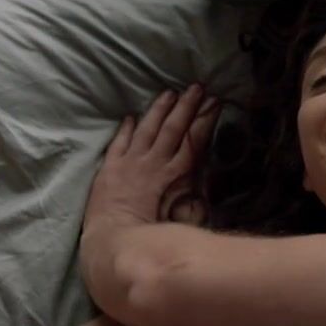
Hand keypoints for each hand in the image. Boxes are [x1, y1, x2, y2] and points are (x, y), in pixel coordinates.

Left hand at [83, 85, 219, 233]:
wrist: (114, 237)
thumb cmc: (153, 232)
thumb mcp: (186, 217)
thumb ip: (199, 199)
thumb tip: (209, 184)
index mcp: (174, 174)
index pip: (193, 141)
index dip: (205, 121)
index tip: (215, 103)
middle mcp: (152, 162)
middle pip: (172, 128)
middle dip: (186, 106)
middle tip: (197, 87)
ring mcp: (129, 162)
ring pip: (147, 128)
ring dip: (159, 109)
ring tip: (169, 92)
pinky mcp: (109, 168)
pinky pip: (119, 142)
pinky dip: (125, 129)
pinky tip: (130, 117)